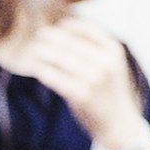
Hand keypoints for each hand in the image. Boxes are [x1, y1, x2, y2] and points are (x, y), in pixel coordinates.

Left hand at [18, 16, 145, 149]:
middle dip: (50, 38)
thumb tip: (61, 28)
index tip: (54, 28)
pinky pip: (56, 78)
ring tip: (32, 50)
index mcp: (114, 50)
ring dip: (42, 52)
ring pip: (61, 59)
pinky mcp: (82, 96)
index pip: (86, 29)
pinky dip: (43, 71)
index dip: (66, 27)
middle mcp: (106, 62)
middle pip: (70, 43)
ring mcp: (95, 79)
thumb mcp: (110, 63)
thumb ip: (92, 47)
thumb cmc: (107, 90)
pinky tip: (35, 68)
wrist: (117, 122)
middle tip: (37, 36)